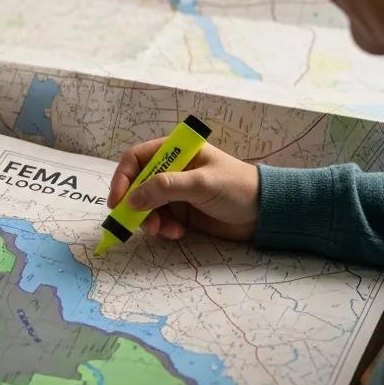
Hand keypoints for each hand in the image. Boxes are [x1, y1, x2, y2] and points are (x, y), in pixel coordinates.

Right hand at [107, 139, 259, 241]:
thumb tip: (133, 198)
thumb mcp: (201, 183)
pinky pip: (159, 219)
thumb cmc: (237, 188)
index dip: (123, 178)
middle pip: (137, 184)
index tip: (118, 201)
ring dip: (149, 220)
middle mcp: (171, 169)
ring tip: (163, 231)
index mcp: (176, 151)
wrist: (265, 213)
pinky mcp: (181, 212)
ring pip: (145, 206)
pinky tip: (176, 233)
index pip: (136, 158)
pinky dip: (162, 228)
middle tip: (139, 223)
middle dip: (135, 205)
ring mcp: (175, 192)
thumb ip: (166, 188)